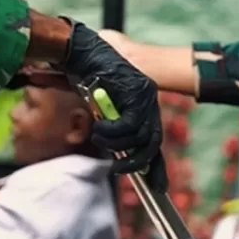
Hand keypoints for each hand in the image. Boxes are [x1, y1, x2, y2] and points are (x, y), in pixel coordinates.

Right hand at [61, 20, 166, 190]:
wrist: (80, 50)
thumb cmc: (85, 77)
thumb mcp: (101, 110)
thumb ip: (113, 129)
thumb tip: (116, 153)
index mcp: (143, 107)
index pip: (154, 142)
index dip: (157, 167)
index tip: (158, 188)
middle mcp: (149, 101)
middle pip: (153, 143)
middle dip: (137, 162)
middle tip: (118, 169)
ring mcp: (146, 96)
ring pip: (139, 136)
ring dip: (115, 143)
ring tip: (98, 136)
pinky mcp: (137, 91)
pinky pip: (129, 124)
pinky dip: (112, 132)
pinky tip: (99, 127)